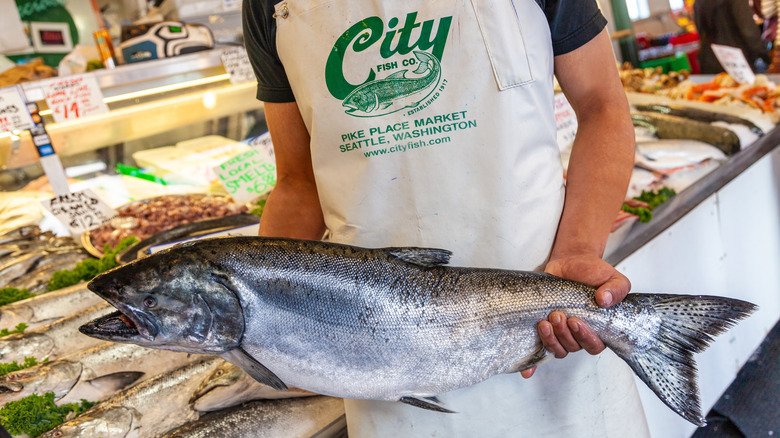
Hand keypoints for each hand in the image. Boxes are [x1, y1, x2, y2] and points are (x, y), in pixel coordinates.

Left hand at [520, 254, 630, 378]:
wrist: (572, 262)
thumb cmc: (593, 273)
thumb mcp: (613, 278)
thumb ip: (616, 290)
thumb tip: (605, 301)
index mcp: (598, 329)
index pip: (595, 345)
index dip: (585, 338)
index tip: (576, 322)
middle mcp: (579, 334)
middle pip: (572, 347)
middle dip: (564, 334)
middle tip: (558, 315)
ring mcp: (561, 333)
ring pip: (556, 349)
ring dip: (550, 339)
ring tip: (546, 321)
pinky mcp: (545, 329)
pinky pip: (539, 354)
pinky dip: (532, 365)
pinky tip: (526, 371)